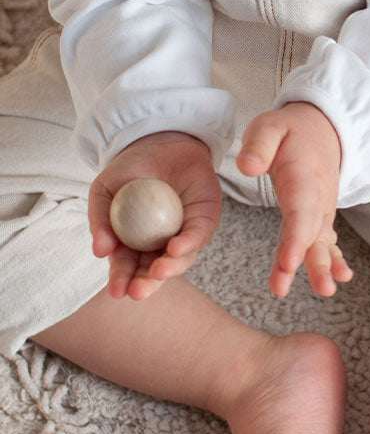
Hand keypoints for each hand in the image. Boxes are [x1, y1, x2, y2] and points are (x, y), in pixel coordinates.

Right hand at [88, 131, 221, 299]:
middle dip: (147, 283)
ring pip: (180, 259)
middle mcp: (159, 243)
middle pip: (154, 270)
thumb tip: (100, 251)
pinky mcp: (205, 219)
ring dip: (170, 268)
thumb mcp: (105, 189)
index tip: (117, 291)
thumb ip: (100, 219)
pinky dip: (188, 243)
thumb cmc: (130, 170)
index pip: (127, 267)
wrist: (162, 142)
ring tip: (158, 271)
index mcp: (132, 242)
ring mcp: (184, 233)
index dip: (122, 280)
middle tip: (138, 291)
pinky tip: (176, 248)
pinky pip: (199, 235)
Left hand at [237, 102, 352, 297]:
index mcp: (304, 178)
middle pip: (312, 234)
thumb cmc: (291, 129)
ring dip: (322, 267)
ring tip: (325, 290)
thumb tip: (248, 167)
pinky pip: (327, 240)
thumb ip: (260, 144)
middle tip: (298, 288)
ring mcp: (323, 208)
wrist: (323, 129)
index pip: (301, 213)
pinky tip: (338, 278)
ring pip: (321, 242)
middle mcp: (318, 197)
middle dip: (306, 262)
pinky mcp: (321, 216)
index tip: (287, 263)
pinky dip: (333, 259)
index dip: (295, 240)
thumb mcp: (270, 125)